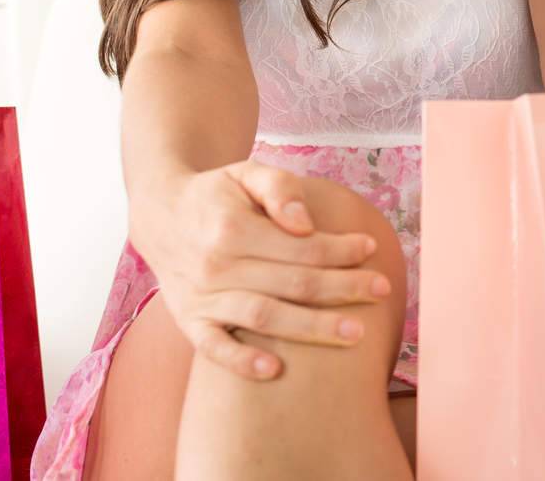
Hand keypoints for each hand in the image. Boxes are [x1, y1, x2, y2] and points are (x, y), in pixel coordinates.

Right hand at [130, 160, 389, 380]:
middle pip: (292, 284)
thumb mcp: (247, 172)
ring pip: (264, 317)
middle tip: (383, 290)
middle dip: (343, 289)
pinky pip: (213, 348)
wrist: (161, 214)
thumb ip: (280, 189)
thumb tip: (305, 223)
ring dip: (312, 328)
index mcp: (233, 228)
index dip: (340, 249)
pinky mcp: (189, 320)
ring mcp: (202, 297)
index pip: (300, 247)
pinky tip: (275, 371)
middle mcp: (216, 265)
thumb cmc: (218, 194)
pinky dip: (240, 362)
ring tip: (356, 334)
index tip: (370, 248)